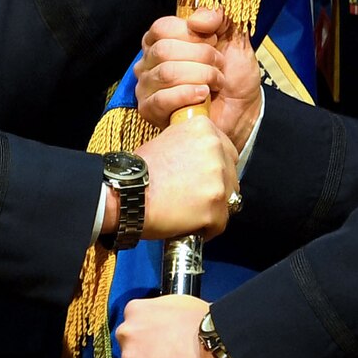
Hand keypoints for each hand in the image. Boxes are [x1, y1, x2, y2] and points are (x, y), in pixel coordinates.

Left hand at [116, 295, 236, 357]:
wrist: (220, 344)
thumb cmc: (207, 324)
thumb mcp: (179, 306)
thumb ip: (165, 318)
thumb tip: (170, 329)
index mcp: (135, 311)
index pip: (135, 332)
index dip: (149, 344)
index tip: (161, 352)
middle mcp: (126, 334)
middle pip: (132, 355)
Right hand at [132, 113, 237, 239]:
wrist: (127, 193)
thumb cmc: (139, 170)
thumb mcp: (167, 139)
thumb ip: (191, 146)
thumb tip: (200, 161)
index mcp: (205, 129)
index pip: (225, 150)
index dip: (214, 167)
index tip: (202, 177)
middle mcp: (216, 150)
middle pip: (231, 174)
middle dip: (217, 187)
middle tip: (195, 197)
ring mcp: (219, 180)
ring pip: (228, 199)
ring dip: (213, 208)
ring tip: (190, 213)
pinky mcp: (216, 207)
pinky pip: (220, 222)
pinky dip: (207, 228)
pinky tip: (189, 226)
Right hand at [135, 7, 261, 150]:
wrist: (242, 109)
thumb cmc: (233, 72)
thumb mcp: (232, 36)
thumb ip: (217, 17)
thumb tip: (196, 20)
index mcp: (161, 39)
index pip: (162, 28)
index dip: (191, 34)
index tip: (214, 41)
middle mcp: (148, 61)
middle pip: (164, 50)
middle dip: (201, 56)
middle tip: (219, 64)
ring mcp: (146, 87)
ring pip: (166, 74)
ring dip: (200, 76)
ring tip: (215, 82)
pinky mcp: (150, 111)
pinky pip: (162, 99)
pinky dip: (188, 94)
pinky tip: (203, 95)